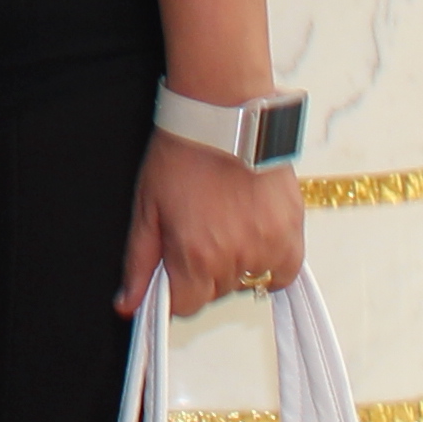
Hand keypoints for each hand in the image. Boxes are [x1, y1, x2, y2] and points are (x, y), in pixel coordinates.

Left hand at [118, 126, 302, 315]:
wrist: (224, 115)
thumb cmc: (182, 154)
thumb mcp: (147, 208)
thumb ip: (139, 263)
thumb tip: (129, 306)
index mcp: (195, 256)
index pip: (186, 306)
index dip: (176, 286)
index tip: (176, 263)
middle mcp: (235, 259)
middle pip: (216, 292)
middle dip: (204, 270)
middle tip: (200, 228)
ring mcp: (268, 247)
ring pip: (248, 282)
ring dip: (237, 263)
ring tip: (227, 222)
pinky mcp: (294, 233)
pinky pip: (283, 271)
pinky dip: (270, 260)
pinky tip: (253, 231)